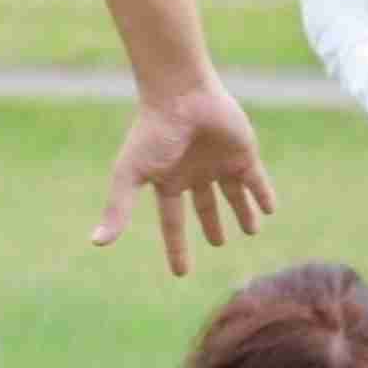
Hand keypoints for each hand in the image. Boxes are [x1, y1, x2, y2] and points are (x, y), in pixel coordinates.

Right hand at [94, 77, 273, 275]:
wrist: (183, 95)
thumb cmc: (154, 132)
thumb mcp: (131, 174)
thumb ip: (117, 208)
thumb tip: (97, 242)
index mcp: (168, 180)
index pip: (172, 221)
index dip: (176, 246)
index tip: (181, 273)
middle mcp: (194, 173)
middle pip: (205, 206)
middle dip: (211, 224)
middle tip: (218, 243)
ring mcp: (220, 163)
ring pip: (233, 194)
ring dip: (242, 211)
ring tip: (252, 230)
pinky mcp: (243, 153)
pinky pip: (256, 179)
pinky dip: (263, 193)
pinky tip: (270, 208)